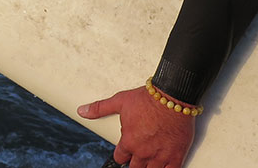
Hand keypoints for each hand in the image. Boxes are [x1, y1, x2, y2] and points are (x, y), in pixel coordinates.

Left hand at [78, 85, 194, 167]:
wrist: (173, 96)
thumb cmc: (148, 98)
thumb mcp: (120, 101)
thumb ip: (100, 108)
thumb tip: (82, 111)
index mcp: (128, 142)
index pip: (120, 157)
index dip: (122, 153)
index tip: (125, 151)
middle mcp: (143, 152)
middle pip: (135, 167)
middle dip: (135, 161)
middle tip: (139, 153)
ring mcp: (159, 156)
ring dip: (148, 166)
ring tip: (149, 160)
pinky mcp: (176, 156)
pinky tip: (164, 165)